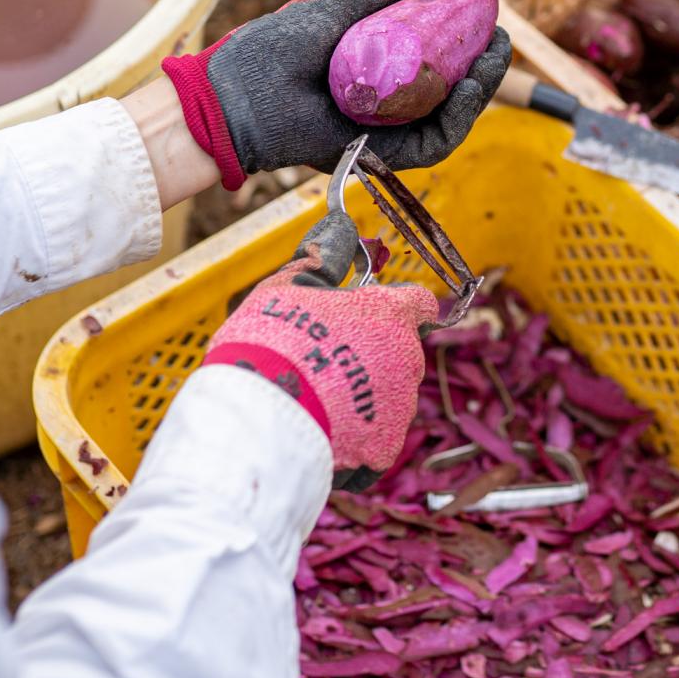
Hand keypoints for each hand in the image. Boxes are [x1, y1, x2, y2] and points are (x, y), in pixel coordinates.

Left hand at [162, 0, 512, 187]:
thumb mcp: (327, 16)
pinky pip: (434, 143)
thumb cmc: (264, 59)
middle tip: (499, 39)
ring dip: (480, 92)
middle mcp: (382, 108)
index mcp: (370, 76)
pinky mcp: (381, 157)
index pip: (428, 64)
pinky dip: (458, 118)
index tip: (481, 18)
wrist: (232, 100)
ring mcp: (383, 134)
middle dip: (482, 69)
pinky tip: (470, 88)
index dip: (460, 45)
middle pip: (448, 94)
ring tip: (493, 59)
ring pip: (449, 120)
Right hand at [199, 210, 438, 489]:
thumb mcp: (285, 287)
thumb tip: (338, 231)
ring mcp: (401, 405)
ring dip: (362, 398)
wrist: (259, 415)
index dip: (398, 310)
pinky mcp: (387, 446)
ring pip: (388, 398)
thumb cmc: (269, 343)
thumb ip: (320, 263)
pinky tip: (322, 432)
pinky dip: (355, 438)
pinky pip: (375, 439)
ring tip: (315, 402)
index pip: (419, 304)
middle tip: (323, 365)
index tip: (374, 317)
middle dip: (371, 357)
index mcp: (391, 314)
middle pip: (399, 354)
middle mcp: (408, 357)